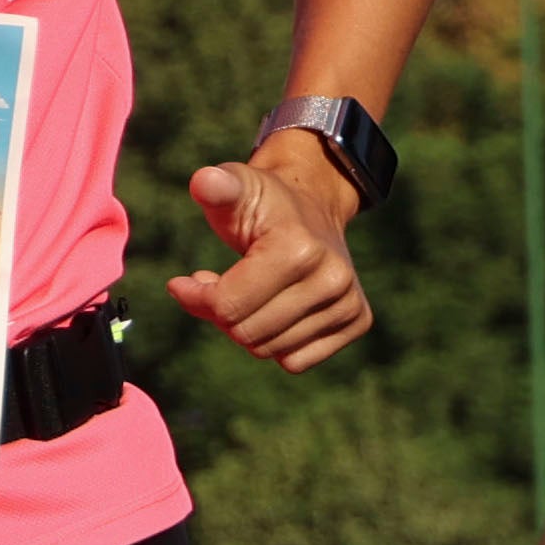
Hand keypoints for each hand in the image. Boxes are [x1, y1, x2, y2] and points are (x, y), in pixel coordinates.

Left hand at [166, 131, 371, 369]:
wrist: (312, 208)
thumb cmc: (262, 204)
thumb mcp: (235, 187)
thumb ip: (215, 187)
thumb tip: (204, 182)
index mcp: (299, 249)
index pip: (227, 307)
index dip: (197, 298)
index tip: (188, 280)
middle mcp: (333, 279)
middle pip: (246, 334)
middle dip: (222, 313)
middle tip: (222, 283)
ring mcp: (349, 303)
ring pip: (268, 350)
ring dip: (247, 326)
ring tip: (249, 291)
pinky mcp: (357, 322)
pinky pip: (295, 361)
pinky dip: (275, 343)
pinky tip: (274, 310)